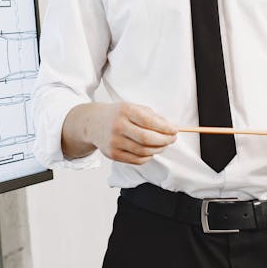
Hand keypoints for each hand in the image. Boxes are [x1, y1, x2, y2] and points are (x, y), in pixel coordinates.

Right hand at [61, 102, 177, 164]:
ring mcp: (114, 142)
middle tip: (172, 139)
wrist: (92, 123)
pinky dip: (148, 157)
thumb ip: (150, 116)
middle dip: (164, 140)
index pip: (149, 121)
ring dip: (158, 149)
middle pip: (147, 139)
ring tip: (162, 145)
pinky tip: (150, 151)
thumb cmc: (116, 114)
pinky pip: (136, 160)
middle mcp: (117, 126)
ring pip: (143, 151)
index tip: (175, 130)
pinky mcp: (112, 154)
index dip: (165, 128)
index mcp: (124, 111)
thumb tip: (169, 127)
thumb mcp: (131, 107)